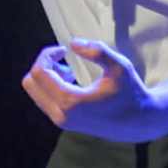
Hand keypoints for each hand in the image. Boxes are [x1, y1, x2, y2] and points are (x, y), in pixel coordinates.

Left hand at [20, 39, 167, 143]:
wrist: (137, 123)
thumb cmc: (130, 91)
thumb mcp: (119, 66)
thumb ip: (96, 51)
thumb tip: (72, 44)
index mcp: (70, 102)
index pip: (40, 72)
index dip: (47, 54)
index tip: (63, 49)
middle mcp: (61, 115)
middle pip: (30, 83)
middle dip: (43, 65)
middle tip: (63, 59)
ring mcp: (61, 121)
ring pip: (35, 92)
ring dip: (46, 76)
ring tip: (69, 72)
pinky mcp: (63, 123)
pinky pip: (43, 99)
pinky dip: (50, 86)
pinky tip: (70, 82)